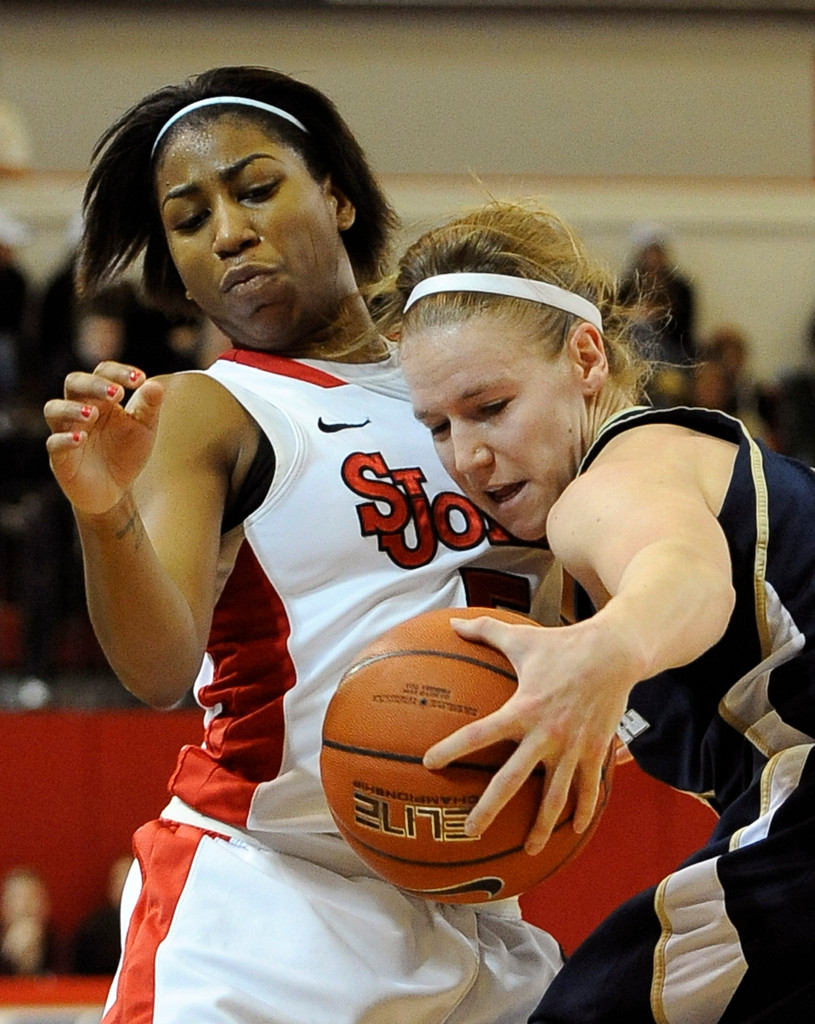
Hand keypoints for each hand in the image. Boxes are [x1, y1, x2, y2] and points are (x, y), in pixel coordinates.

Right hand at [44, 361, 164, 515]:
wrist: (117, 491)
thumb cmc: (127, 452)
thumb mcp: (145, 428)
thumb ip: (150, 407)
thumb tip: (155, 385)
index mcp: (102, 398)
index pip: (103, 372)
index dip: (118, 372)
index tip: (139, 379)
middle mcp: (80, 409)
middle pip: (74, 383)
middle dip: (94, 384)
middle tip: (118, 394)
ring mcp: (67, 432)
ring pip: (54, 409)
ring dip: (72, 408)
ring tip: (93, 414)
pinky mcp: (61, 458)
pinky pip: (54, 443)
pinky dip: (65, 439)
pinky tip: (81, 438)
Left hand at [422, 614, 628, 854]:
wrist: (615, 652)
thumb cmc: (563, 644)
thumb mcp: (521, 638)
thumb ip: (484, 631)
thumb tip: (451, 621)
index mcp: (522, 709)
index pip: (479, 733)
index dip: (452, 748)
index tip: (428, 764)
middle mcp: (545, 734)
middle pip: (512, 779)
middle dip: (489, 808)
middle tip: (469, 831)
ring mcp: (573, 747)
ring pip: (555, 796)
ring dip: (541, 825)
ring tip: (528, 851)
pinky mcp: (596, 751)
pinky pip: (589, 789)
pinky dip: (583, 811)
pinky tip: (574, 831)